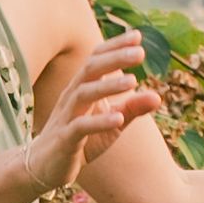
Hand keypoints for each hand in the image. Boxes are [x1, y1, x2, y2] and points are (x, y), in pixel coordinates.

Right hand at [25, 30, 157, 193]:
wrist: (46, 167)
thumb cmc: (82, 140)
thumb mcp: (112, 123)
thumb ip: (132, 108)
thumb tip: (158, 96)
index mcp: (83, 88)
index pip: (97, 59)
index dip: (115, 46)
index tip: (137, 35)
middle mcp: (73, 97)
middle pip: (90, 70)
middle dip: (114, 59)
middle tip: (140, 53)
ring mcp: (67, 117)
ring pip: (84, 94)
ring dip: (108, 86)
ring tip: (132, 81)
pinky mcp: (65, 139)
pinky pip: (80, 127)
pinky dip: (99, 121)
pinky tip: (118, 119)